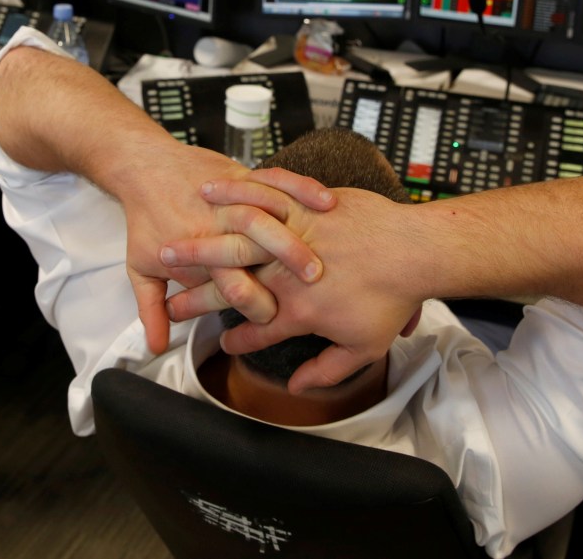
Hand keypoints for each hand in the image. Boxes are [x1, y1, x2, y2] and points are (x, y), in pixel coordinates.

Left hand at [113, 149, 333, 354]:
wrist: (144, 166)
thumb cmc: (144, 217)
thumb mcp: (139, 268)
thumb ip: (151, 310)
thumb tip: (156, 345)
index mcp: (198, 259)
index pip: (235, 293)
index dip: (262, 311)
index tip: (277, 319)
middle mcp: (219, 231)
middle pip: (260, 257)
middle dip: (290, 271)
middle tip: (315, 282)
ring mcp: (233, 201)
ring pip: (273, 221)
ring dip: (300, 238)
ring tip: (323, 252)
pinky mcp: (244, 176)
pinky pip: (279, 183)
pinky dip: (303, 190)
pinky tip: (325, 200)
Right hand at [162, 177, 425, 392]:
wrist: (414, 250)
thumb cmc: (393, 298)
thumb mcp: (364, 347)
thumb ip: (327, 369)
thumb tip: (299, 387)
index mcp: (297, 312)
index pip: (255, 332)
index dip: (236, 342)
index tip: (222, 346)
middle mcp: (284, 276)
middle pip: (227, 289)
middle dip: (195, 298)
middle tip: (174, 303)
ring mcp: (289, 237)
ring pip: (233, 242)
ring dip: (197, 247)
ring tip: (169, 250)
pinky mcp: (300, 205)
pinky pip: (259, 198)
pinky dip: (231, 197)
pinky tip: (209, 196)